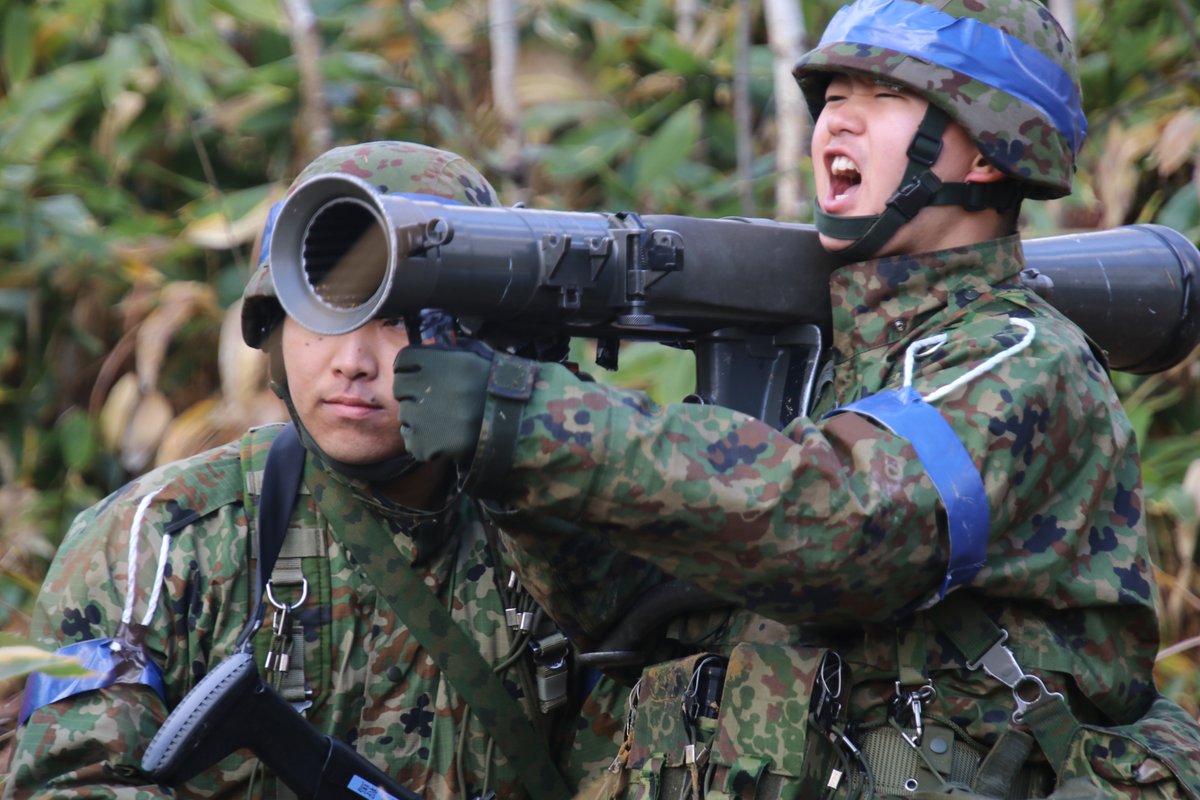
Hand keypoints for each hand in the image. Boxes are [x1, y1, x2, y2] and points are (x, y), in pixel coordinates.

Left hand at [392, 340, 493, 461]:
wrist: (518, 421)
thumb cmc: (497, 387)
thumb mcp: (474, 356)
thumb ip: (447, 352)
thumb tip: (426, 348)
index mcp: (438, 361)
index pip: (403, 360)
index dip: (409, 368)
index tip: (417, 376)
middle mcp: (428, 386)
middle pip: (400, 388)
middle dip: (413, 393)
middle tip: (433, 401)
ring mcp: (425, 417)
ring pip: (405, 415)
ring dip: (419, 418)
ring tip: (443, 421)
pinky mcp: (428, 443)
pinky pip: (411, 440)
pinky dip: (423, 441)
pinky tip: (442, 438)